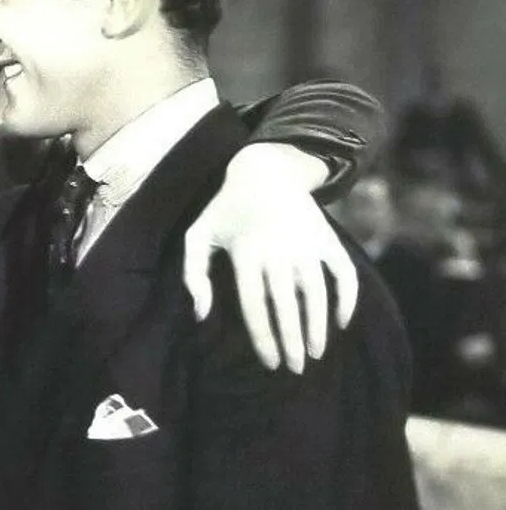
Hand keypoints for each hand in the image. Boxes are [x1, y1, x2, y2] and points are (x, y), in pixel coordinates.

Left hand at [182, 143, 358, 373]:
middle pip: (287, 305)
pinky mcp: (326, 239)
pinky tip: (342, 322)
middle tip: (296, 370)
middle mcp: (278, 252)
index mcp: (246, 254)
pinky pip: (343, 273)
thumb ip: (193, 274)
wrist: (264, 171)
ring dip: (319, 326)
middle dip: (293, 341)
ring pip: (316, 293)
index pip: (255, 305)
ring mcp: (305, 245)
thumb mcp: (198, 234)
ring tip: (317, 354)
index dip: (264, 337)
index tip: (271, 363)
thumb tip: (199, 315)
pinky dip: (347, 297)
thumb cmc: (225, 209)